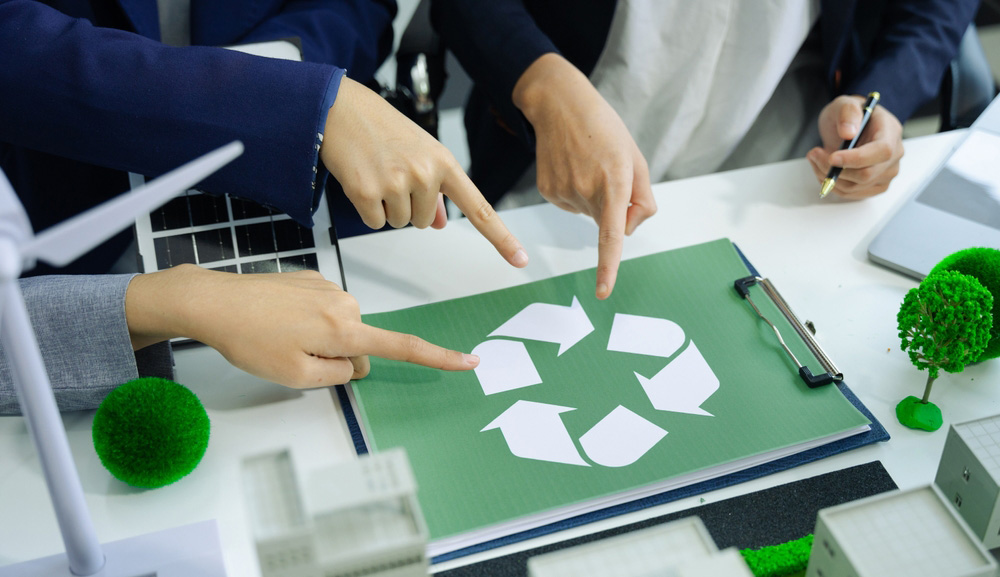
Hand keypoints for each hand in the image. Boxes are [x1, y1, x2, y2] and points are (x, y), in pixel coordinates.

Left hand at [125, 265, 479, 387]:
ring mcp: (327, 287)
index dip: (437, 358)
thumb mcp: (295, 376)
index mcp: (345, 330)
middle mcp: (344, 303)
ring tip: (279, 337)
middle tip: (293, 358)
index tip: (467, 361)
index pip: (402, 348)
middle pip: (361, 343)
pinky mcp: (310, 278)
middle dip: (339, 357)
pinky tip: (277, 320)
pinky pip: (323, 310)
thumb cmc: (252, 342)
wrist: (215, 301)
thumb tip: (353, 364)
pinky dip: (307, 321)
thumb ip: (336, 375)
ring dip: (320, 339)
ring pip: (341, 327)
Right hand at [322, 77, 527, 267]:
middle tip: (392, 173)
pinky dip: (367, 208)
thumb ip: (435, 189)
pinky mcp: (368, 193)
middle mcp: (426, 174)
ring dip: (387, 206)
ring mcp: (397, 183)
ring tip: (377, 172)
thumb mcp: (419, 152)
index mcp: (444, 163)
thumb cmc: (382, 128)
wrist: (341, 107)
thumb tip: (441, 223)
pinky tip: (362, 180)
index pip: (479, 208)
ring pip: (400, 223)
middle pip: (426, 222)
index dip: (501, 237)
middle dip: (409, 205)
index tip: (520, 260)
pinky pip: (375, 222)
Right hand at [513, 53, 655, 298]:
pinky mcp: (548, 191)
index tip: (603, 292)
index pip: (612, 235)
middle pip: (608, 221)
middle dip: (613, 205)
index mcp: (614, 181)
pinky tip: (572, 167)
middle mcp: (586, 191)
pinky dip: (576, 192)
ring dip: (593, 196)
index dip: (608, 267)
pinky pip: (571, 205)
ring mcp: (563, 192)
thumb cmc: (604, 129)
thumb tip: (628, 229)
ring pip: (588, 213)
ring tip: (587, 163)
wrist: (560, 105)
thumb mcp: (636, 157)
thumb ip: (643, 199)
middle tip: (607, 169)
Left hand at [807, 95, 903, 198]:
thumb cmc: (848, 116)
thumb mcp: (844, 104)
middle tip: (814, 154)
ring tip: (815, 158)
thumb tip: (848, 132)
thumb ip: (847, 112)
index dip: (856, 158)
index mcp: (891, 132)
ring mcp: (886, 173)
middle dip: (835, 168)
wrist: (849, 128)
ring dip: (828, 176)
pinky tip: (823, 169)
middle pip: (867, 174)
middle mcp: (894, 155)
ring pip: (855, 186)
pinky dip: (832, 184)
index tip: (832, 157)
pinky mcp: (875, 185)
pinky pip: (851, 193)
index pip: (882, 151)